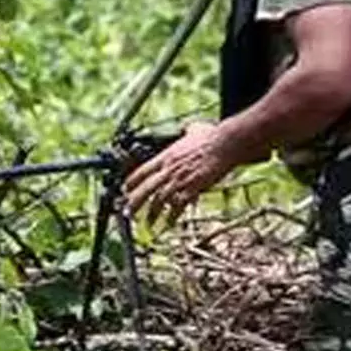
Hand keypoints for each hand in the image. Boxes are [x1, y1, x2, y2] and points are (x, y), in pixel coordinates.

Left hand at [121, 122, 237, 227]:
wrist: (225, 144)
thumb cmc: (212, 136)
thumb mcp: (194, 130)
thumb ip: (187, 130)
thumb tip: (188, 127)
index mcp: (166, 156)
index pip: (141, 171)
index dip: (131, 182)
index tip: (125, 190)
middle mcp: (169, 169)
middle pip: (145, 189)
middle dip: (134, 203)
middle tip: (128, 214)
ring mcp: (180, 179)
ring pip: (159, 200)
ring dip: (152, 214)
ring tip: (148, 224)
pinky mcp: (193, 187)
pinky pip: (179, 206)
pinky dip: (173, 216)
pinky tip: (169, 223)